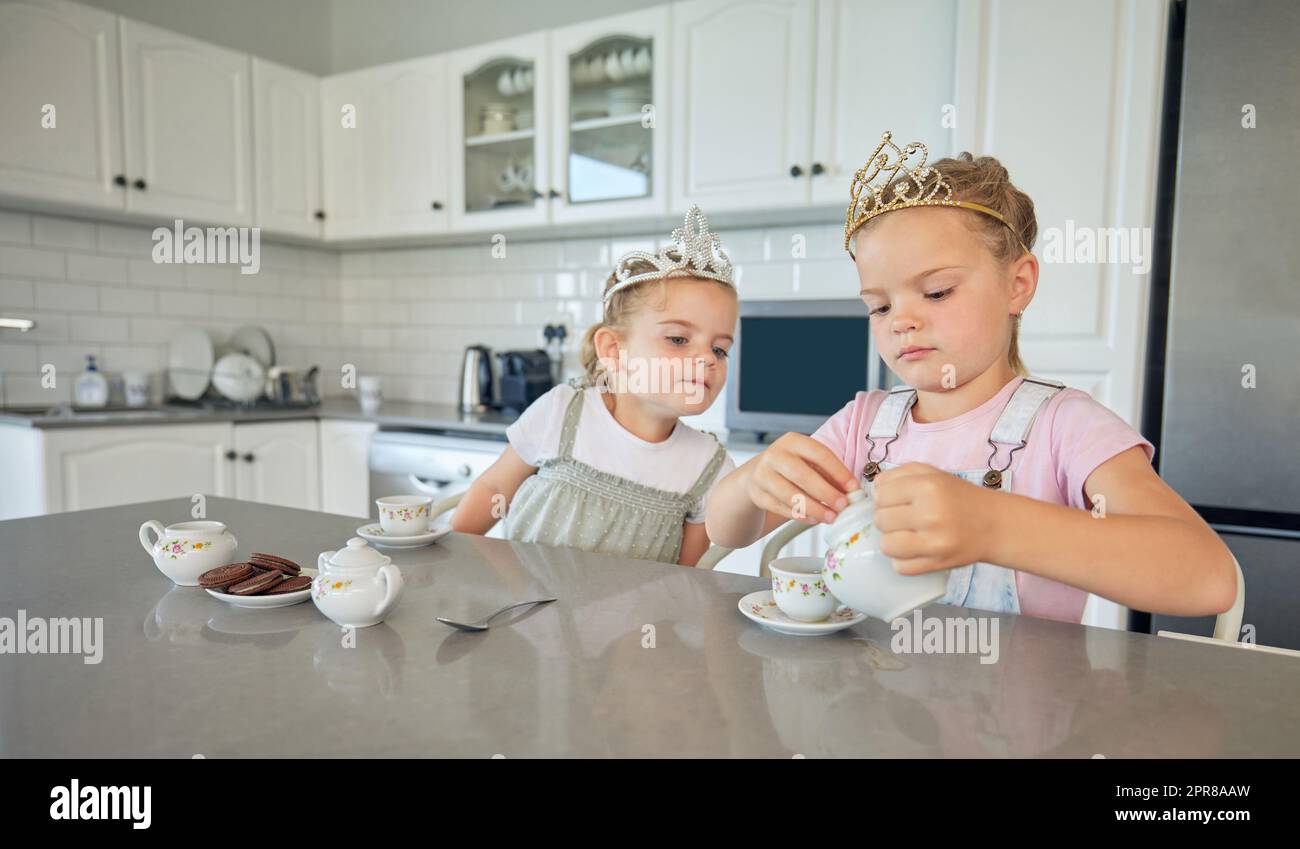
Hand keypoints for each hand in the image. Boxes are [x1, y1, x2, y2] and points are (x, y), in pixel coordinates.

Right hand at [747, 433, 856, 524]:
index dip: (838, 471)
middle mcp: (775, 455)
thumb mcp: (808, 462)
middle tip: (843, 505)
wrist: (757, 475)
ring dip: (814, 508)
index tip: (852, 487)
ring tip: (830, 517)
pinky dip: (799, 515)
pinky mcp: (757, 494)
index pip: (819, 453)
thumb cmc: (790, 467)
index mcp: (792, 441)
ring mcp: (762, 475)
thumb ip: (829, 474)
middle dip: (826, 492)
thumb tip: (850, 491)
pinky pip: (780, 508)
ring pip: (789, 494)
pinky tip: (813, 519)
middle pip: (802, 474)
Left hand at [872, 462, 999, 574]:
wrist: (994, 524)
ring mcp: (934, 542)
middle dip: (888, 519)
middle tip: (904, 519)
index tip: (896, 501)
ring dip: (892, 541)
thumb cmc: (958, 497)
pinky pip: (900, 567)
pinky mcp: (937, 564)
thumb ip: (899, 475)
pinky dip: (903, 561)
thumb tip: (874, 491)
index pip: (880, 494)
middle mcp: (930, 513)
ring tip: (906, 535)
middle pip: (880, 520)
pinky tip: (915, 550)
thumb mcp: (932, 473)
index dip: (884, 498)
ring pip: (886, 545)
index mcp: (927, 486)